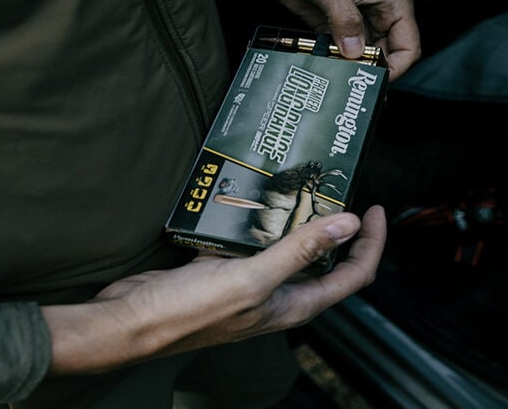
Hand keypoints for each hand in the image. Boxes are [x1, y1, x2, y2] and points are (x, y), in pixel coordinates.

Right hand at [40, 205, 386, 374]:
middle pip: (325, 261)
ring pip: (287, 248)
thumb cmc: (190, 312)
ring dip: (296, 220)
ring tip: (300, 185)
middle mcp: (279, 296)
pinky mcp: (225, 270)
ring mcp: (252, 283)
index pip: (353, 275)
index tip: (374, 208)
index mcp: (296, 304)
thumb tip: (349, 224)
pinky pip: (253, 243)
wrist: (133, 322)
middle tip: (336, 188)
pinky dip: (258, 221)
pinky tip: (253, 198)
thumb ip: (301, 250)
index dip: (371, 243)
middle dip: (337, 226)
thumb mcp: (252, 278)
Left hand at [257, 0, 420, 78]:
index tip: (373, 79)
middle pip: (388, 58)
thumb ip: (344, 19)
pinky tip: (325, 66)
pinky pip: (343, 56)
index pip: (408, 46)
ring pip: (365, 59)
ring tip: (336, 74)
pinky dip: (336, 64)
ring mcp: (359, 25)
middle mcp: (380, 15)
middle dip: (370, 71)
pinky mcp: (338, 31)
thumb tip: (355, 51)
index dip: (396, 68)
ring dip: (351, 69)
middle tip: (350, 81)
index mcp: (392, 2)